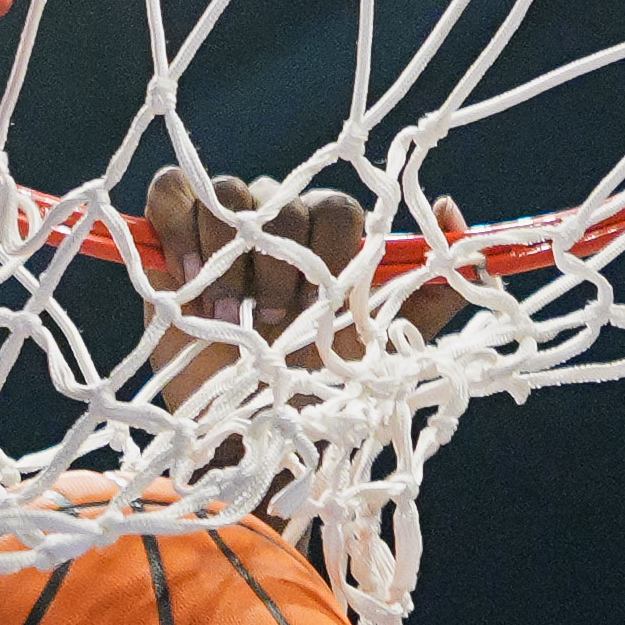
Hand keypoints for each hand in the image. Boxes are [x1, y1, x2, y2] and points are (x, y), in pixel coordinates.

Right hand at [139, 169, 466, 411]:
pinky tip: (189, 278)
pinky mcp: (172, 237)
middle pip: (282, 200)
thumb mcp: (387, 348)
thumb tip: (452, 211)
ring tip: (230, 321)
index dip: (328, 256)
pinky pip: (172, 189)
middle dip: (280, 270)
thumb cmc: (319, 391)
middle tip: (275, 326)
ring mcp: (226, 229)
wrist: (251, 436)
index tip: (318, 313)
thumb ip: (434, 291)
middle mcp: (281, 226)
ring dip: (229, 260)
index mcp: (331, 242)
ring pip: (227, 193)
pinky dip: (178, 223)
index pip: (337, 209)